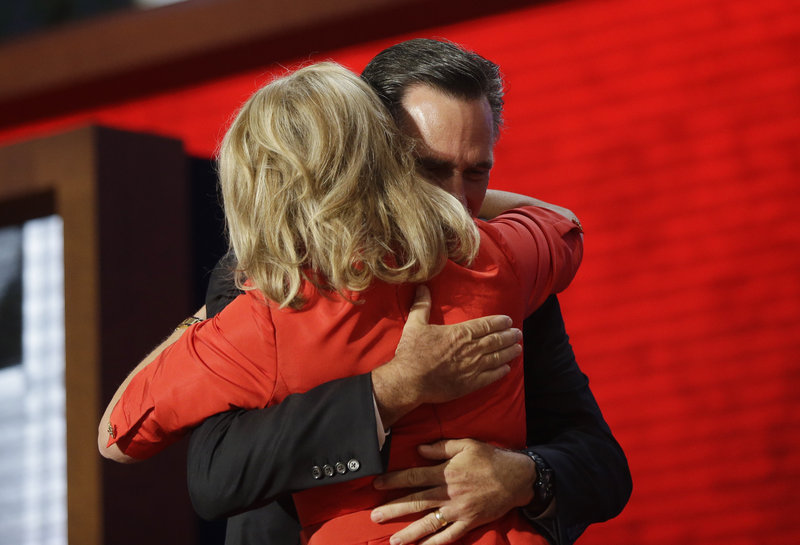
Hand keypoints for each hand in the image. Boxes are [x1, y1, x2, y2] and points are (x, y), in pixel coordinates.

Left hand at [370, 439, 535, 544]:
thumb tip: (418, 449)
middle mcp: (449, 493)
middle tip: (374, 516)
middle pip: (416, 502)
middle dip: (394, 508)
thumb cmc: (490, 458)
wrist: (516, 477)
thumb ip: (441, 447)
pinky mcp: (469, 522)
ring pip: (429, 523)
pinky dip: (435, 544)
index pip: (414, 477)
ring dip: (409, 532)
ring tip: (392, 540)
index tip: (377, 484)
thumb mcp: (466, 444)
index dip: (394, 481)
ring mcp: (458, 510)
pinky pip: (449, 536)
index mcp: (446, 472)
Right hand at [372, 286, 521, 425]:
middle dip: (508, 336)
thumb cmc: (411, 352)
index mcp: (460, 333)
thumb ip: (421, 306)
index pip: (485, 325)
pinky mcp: (470, 384)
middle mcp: (470, 349)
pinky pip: (490, 377)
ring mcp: (472, 367)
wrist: (409, 381)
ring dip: (509, 352)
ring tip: (518, 348)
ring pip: (497, 357)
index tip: (508, 321)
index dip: (499, 322)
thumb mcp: (414, 325)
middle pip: (495, 341)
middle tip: (518, 334)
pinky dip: (501, 372)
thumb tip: (421, 287)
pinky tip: (507, 369)